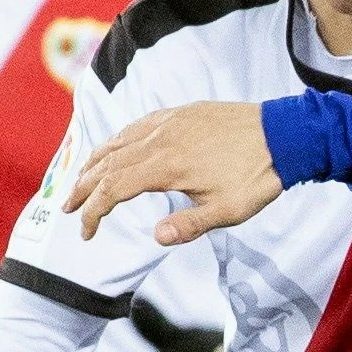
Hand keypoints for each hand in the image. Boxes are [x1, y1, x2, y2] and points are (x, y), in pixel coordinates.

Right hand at [66, 100, 281, 247]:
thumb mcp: (228, 212)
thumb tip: (156, 237)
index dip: (94, 211)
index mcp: (166, 166)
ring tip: (81, 179)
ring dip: (94, 162)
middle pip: (107, 163)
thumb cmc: (256, 176)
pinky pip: (137, 126)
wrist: (283, 135)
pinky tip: (116, 149)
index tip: (86, 231)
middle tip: (68, 207)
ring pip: (118, 140)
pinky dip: (117, 140)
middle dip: (83, 187)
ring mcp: (168, 122)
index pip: (114, 189)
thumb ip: (189, 225)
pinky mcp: (180, 114)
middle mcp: (159, 139)